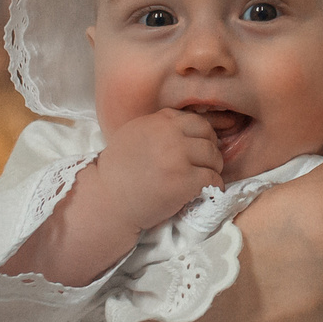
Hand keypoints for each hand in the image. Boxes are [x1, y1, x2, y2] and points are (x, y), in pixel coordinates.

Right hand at [89, 108, 223, 230]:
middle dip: (211, 150)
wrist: (107, 201)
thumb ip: (159, 126)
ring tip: (205, 177)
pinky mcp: (185, 181)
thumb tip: (186, 125)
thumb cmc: (118, 171)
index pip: (195, 120)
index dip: (202, 134)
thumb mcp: (134, 135)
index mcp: (158, 122)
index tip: (199, 146)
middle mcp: (169, 136)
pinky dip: (215, 185)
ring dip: (213, 168)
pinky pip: (213, 178)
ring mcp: (178, 158)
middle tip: (206, 163)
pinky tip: (208, 190)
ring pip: (214, 157)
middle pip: (208, 136)